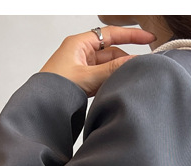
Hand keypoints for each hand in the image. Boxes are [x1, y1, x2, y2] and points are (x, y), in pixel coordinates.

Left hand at [40, 26, 155, 96]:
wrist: (41, 106)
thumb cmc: (54, 87)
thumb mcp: (88, 77)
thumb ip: (112, 69)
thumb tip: (134, 62)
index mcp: (79, 43)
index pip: (111, 34)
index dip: (132, 35)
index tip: (149, 38)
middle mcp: (81, 53)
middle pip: (111, 51)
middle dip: (126, 59)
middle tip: (142, 66)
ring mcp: (82, 68)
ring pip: (108, 66)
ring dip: (118, 73)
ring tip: (130, 79)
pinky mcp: (83, 81)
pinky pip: (102, 78)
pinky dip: (110, 82)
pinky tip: (117, 88)